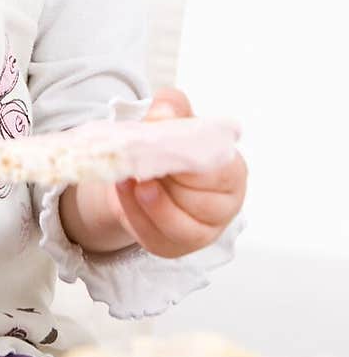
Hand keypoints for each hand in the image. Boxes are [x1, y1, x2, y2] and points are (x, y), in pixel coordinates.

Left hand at [109, 86, 246, 257]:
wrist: (145, 176)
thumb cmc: (169, 150)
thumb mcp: (172, 121)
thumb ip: (172, 109)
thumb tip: (164, 109)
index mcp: (232, 172)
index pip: (220, 172)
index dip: (190, 161)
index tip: (165, 147)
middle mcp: (225, 207)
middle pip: (200, 202)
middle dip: (170, 183)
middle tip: (143, 165)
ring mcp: (202, 232)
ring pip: (180, 226)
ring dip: (151, 202)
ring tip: (132, 180)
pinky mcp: (174, 247)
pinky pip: (155, 237)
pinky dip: (135, 215)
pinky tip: (124, 192)